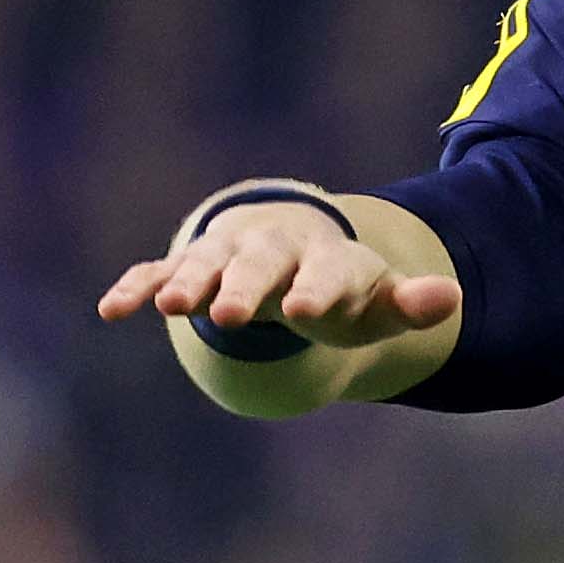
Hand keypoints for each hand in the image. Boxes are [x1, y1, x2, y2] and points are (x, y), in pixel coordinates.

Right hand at [96, 194, 460, 347]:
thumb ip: (409, 303)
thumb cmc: (340, 287)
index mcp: (325, 259)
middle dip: (245, 288)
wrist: (294, 246)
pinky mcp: (189, 267)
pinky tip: (112, 309)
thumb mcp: (376, 301)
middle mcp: (272, 250)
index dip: (320, 290)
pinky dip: (138, 286)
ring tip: (170, 307)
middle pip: (259, 266)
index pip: (327, 272)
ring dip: (188, 282)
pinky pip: (158, 272)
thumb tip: (451, 299)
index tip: (308, 309)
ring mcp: (226, 255)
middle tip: (233, 316)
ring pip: (205, 264)